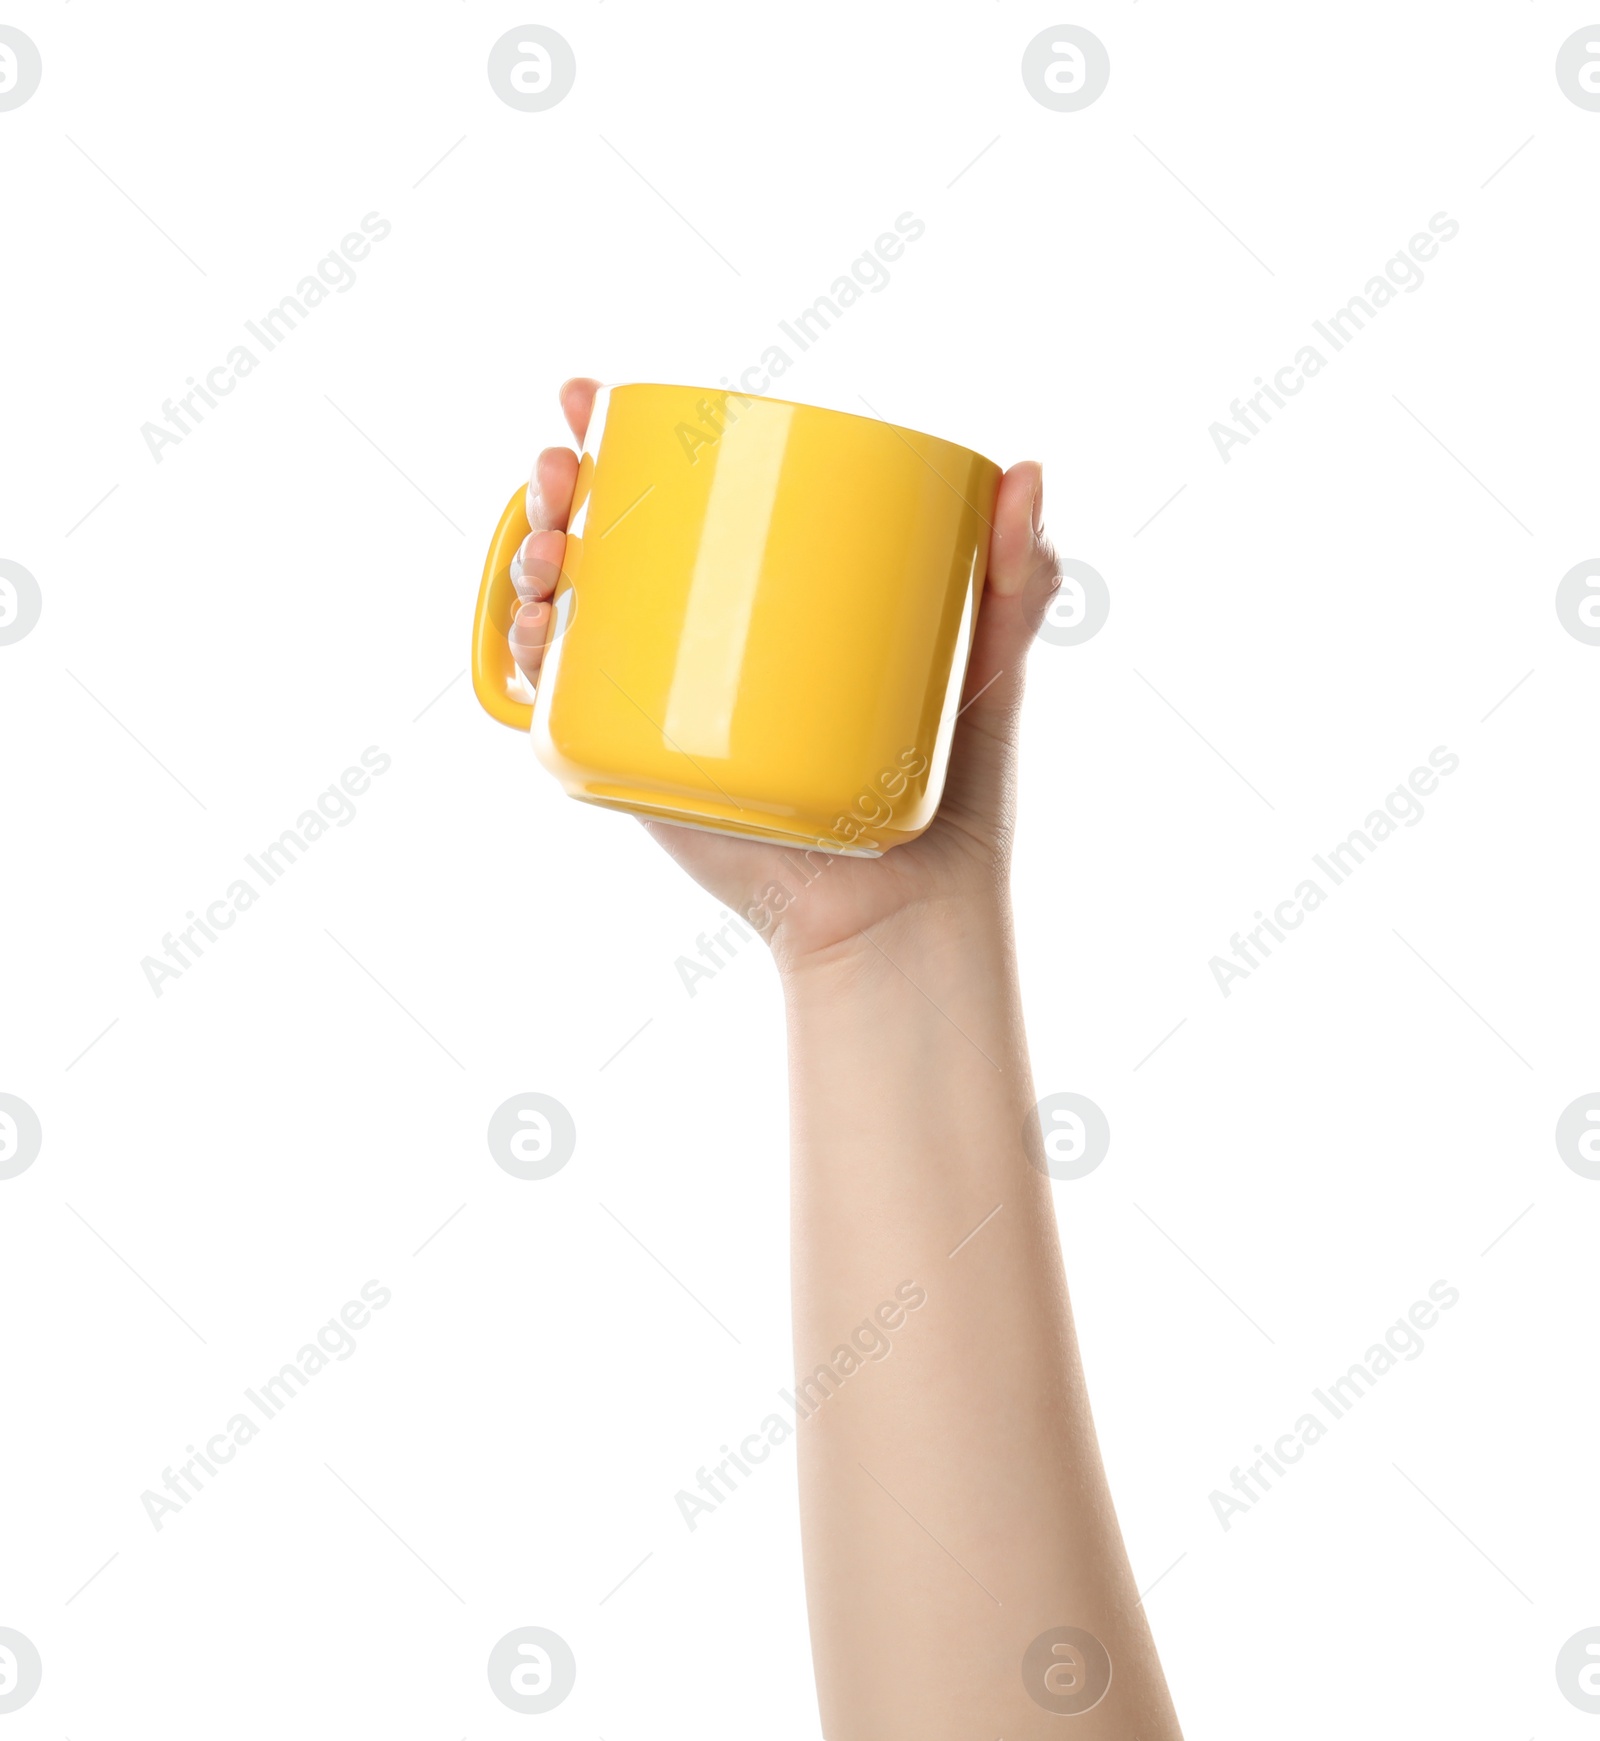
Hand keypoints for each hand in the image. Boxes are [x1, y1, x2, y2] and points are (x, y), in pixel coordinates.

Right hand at [510, 378, 1061, 973]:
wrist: (906, 912)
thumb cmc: (951, 791)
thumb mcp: (987, 668)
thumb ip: (1018, 580)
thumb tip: (1030, 471)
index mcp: (767, 598)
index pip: (684, 499)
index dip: (620, 441)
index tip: (590, 393)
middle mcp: (703, 639)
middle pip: (605, 545)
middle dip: (556, 492)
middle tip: (559, 471)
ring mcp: (663, 702)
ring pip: (567, 617)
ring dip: (526, 568)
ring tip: (546, 556)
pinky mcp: (643, 768)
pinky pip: (562, 711)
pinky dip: (521, 670)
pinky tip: (527, 638)